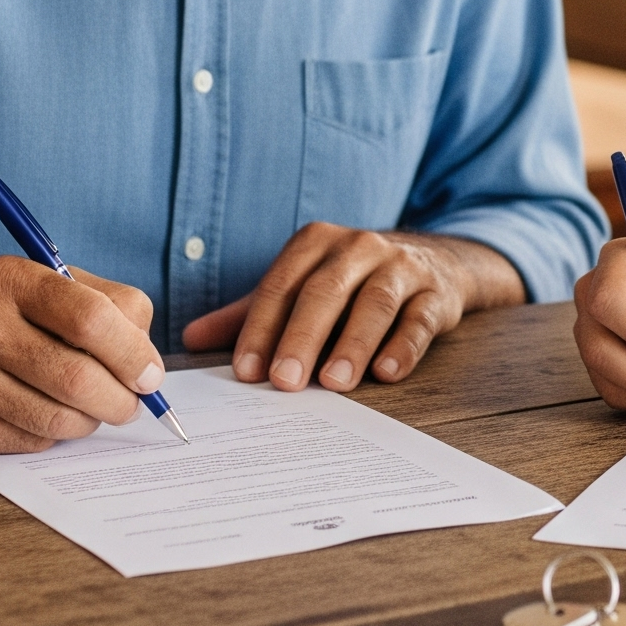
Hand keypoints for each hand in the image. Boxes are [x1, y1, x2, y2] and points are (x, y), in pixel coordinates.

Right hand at [0, 257, 161, 454]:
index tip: (150, 372)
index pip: (90, 318)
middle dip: (122, 399)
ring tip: (95, 407)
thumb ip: (102, 305)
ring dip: (92, 421)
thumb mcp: (36, 279)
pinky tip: (46, 413)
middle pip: (78, 378)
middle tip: (134, 401)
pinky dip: (55, 434)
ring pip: (59, 420)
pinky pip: (30, 442)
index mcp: (10, 281)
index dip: (132, 352)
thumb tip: (149, 360)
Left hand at [179, 224, 520, 391]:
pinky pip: (420, 318)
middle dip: (302, 338)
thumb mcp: (302, 287)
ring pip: (375, 303)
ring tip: (335, 382)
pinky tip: (387, 372)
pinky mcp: (435, 292)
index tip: (247, 372)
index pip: (281, 286)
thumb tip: (190, 337)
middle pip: (325, 292)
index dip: (261, 329)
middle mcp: (359, 247)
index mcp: (316, 243)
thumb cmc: (352, 283)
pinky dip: (404, 345)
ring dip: (354, 344)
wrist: (433, 263)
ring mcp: (401, 266)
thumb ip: (252, 312)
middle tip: (285, 382)